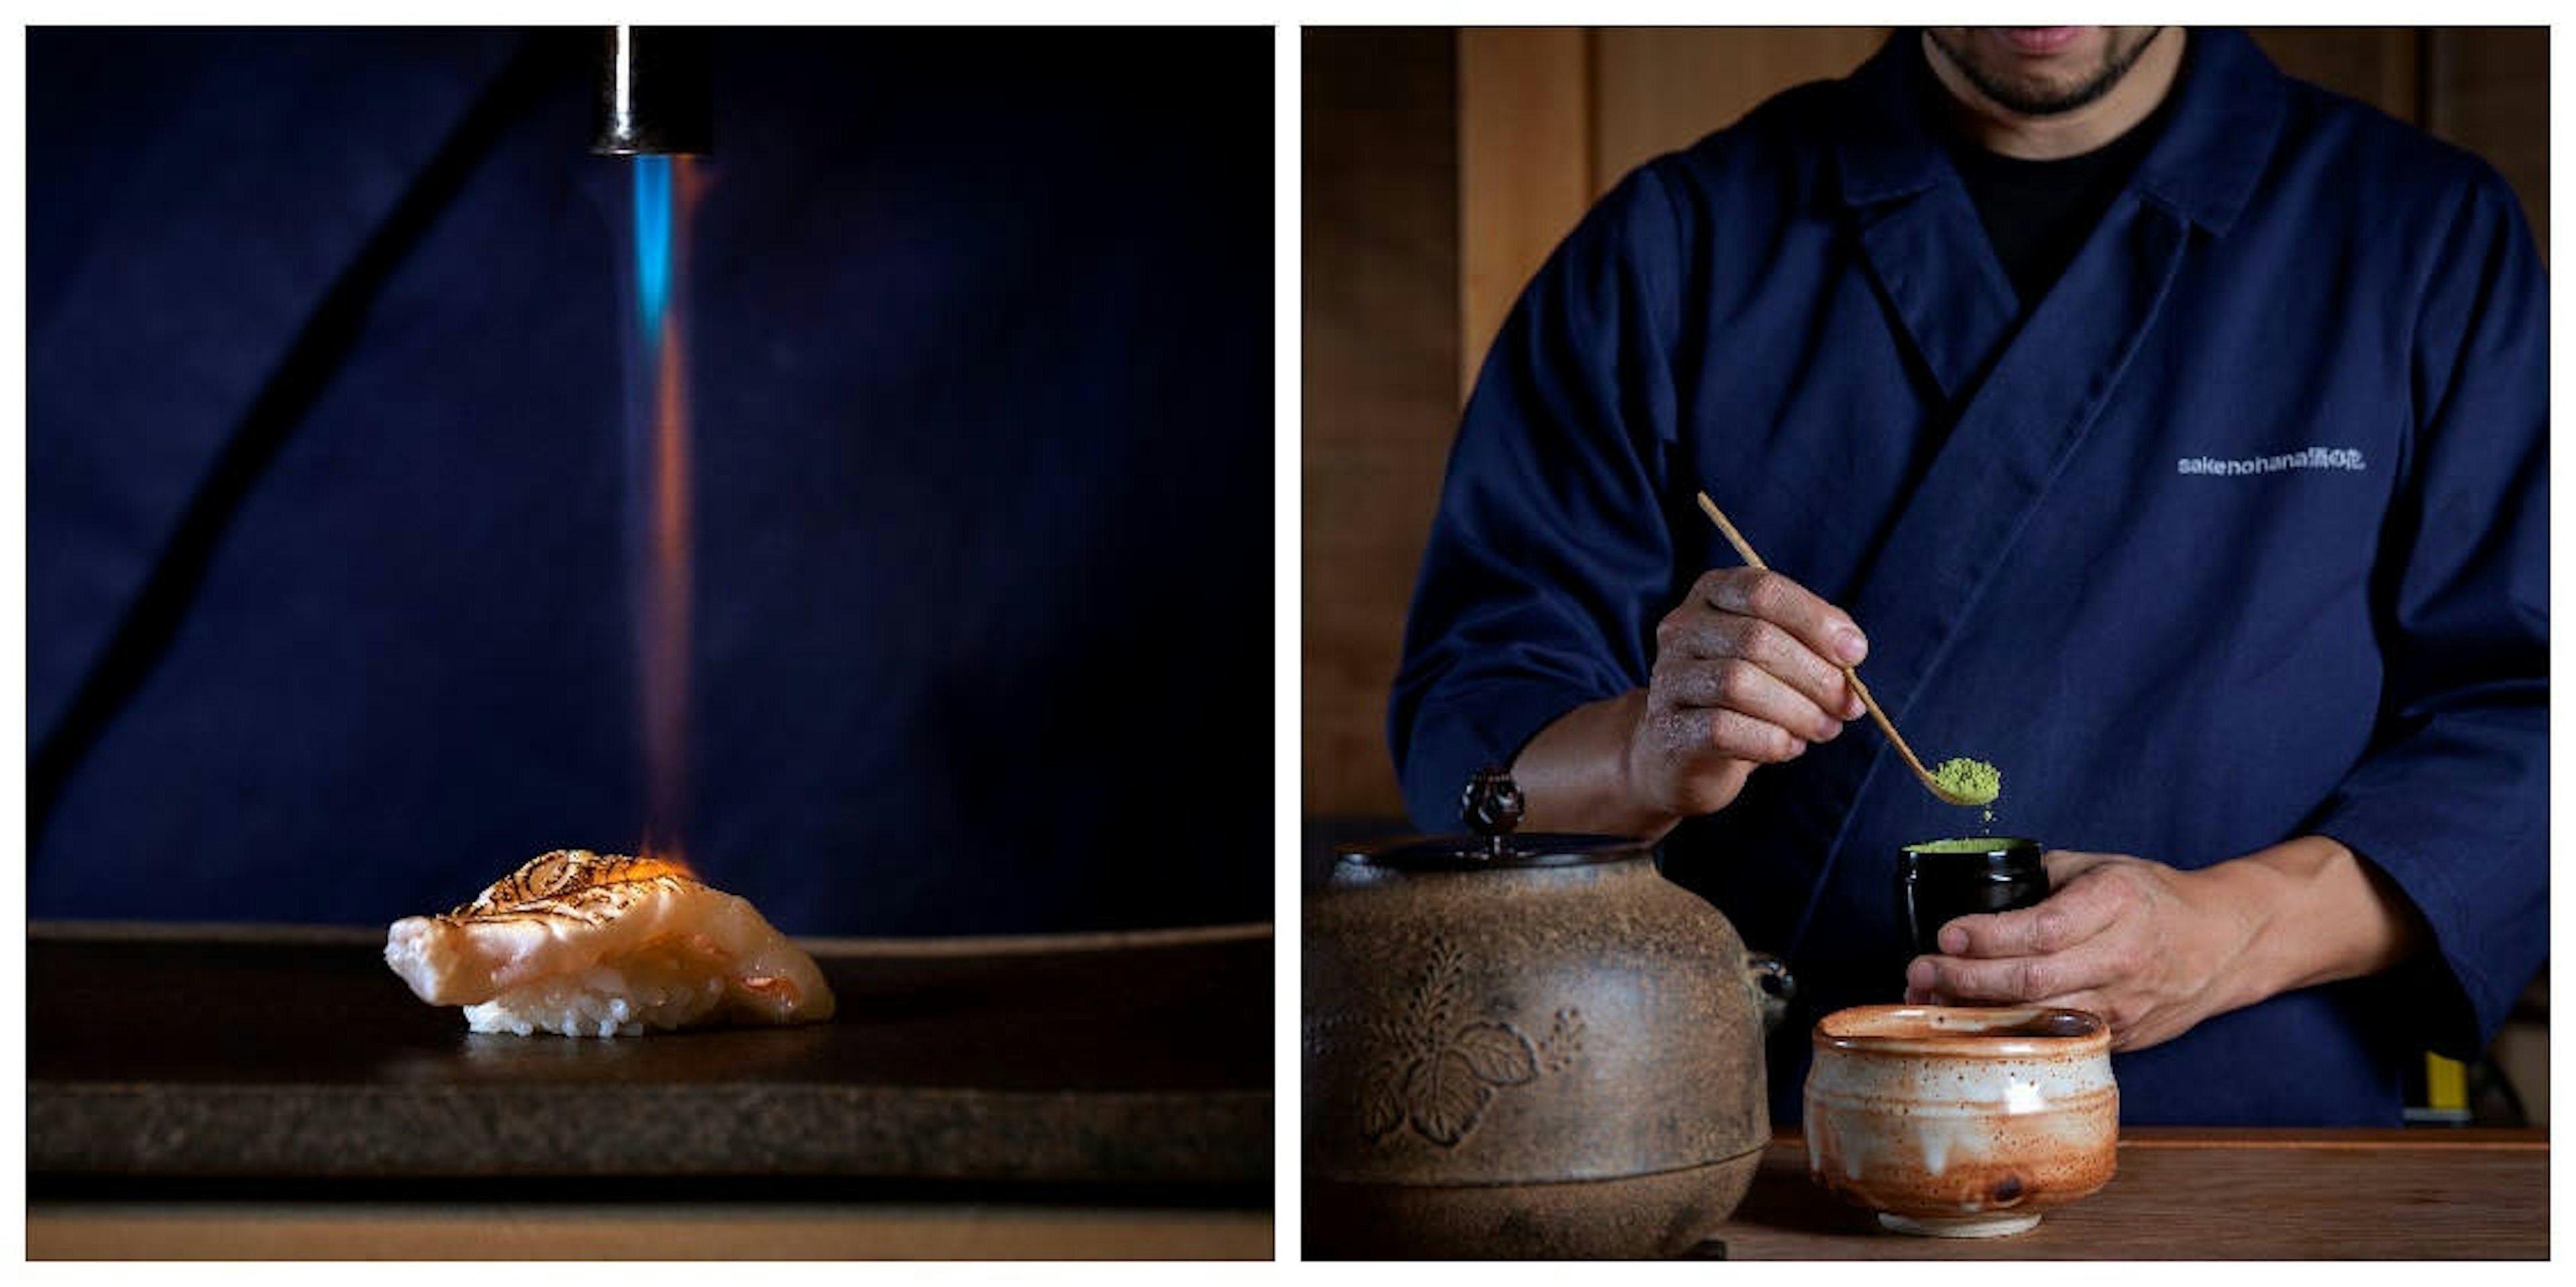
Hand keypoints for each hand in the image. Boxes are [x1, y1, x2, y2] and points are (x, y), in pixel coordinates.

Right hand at [1624, 567, 1867, 820]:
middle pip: (1756, 639)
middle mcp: (1681, 627)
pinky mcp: (1668, 727)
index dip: (1815, 620)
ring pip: (1739, 683)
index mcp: (1713, 594)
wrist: (1683, 751)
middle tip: (1848, 706)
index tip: (1855, 654)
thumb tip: (1850, 651)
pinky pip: (1723, 729)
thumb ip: (1814, 643)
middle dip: (1815, 676)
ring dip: (1798, 711)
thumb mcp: (1780, 655)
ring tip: (1826, 728)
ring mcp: (1668, 677)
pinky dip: (1770, 740)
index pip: (1763, 591)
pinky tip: (1790, 746)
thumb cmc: (1746, 695)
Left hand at [1903, 851, 2261, 1051]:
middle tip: (1920, 971)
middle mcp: (2122, 957)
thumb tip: (1975, 889)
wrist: (2224, 943)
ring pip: (2042, 1018)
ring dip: (1979, 1013)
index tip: (1946, 934)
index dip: (1988, 936)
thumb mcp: (2101, 867)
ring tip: (1931, 999)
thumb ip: (2042, 877)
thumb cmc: (2153, 898)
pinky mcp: (2123, 1036)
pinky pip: (2058, 1038)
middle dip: (1967, 979)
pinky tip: (1972, 1024)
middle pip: (2034, 981)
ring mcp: (2124, 1004)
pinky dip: (2011, 1033)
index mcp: (2117, 904)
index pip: (2043, 929)